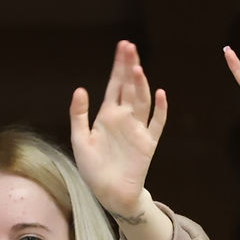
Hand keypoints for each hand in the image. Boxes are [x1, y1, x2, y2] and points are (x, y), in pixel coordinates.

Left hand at [69, 41, 168, 217]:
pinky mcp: (148, 143)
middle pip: (130, 87)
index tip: (123, 46)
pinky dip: (160, 109)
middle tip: (131, 47)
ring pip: (142, 101)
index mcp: (107, 115)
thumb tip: (81, 89)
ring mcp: (137, 129)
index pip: (115, 85)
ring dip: (141, 85)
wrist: (109, 193)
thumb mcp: (79, 140)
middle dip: (130, 67)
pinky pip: (157, 123)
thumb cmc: (92, 168)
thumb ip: (79, 115)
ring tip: (137, 69)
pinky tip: (161, 94)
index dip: (119, 66)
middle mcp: (124, 118)